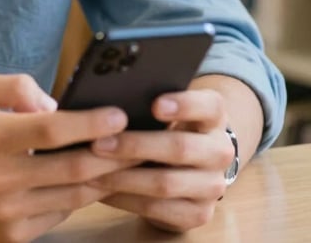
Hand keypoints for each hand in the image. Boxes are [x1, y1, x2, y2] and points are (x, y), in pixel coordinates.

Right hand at [0, 72, 133, 242]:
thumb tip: (55, 105)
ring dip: (102, 179)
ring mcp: (5, 214)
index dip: (91, 123)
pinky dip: (75, 198)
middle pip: (72, 169)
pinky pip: (57, 216)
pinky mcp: (8, 237)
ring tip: (124, 162)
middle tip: (137, 140)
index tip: (118, 114)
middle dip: (112, 154)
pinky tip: (86, 182)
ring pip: (72, 197)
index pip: (52, 131)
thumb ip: (15, 86)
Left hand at [89, 86, 234, 231]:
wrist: (191, 167)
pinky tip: (101, 190)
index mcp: (214, 116)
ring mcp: (213, 186)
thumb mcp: (167, 108)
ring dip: (123, 177)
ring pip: (166, 183)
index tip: (155, 105)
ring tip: (90, 169)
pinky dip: (125, 199)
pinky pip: (158, 209)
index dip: (184, 105)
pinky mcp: (199, 214)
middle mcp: (221, 151)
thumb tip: (104, 96)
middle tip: (97, 143)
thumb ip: (148, 100)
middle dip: (134, 146)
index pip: (210, 106)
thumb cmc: (167, 125)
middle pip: (180, 148)